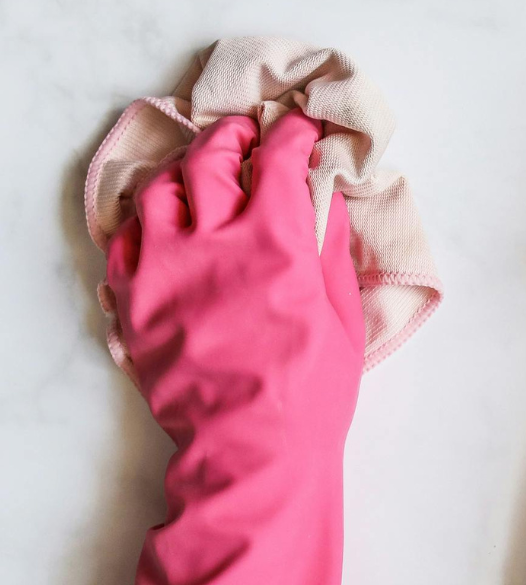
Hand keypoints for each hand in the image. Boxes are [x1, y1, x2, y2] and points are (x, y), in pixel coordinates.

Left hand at [96, 110, 364, 584]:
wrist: (254, 452)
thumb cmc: (313, 393)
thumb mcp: (341, 319)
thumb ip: (329, 250)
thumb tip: (324, 201)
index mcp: (277, 240)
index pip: (282, 160)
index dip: (295, 136)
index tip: (302, 132)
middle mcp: (216, 239)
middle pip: (214, 158)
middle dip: (233, 135)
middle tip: (245, 133)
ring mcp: (167, 268)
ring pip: (162, 189)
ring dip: (183, 171)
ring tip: (196, 173)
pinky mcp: (135, 300)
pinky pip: (125, 240)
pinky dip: (142, 221)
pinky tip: (158, 223)